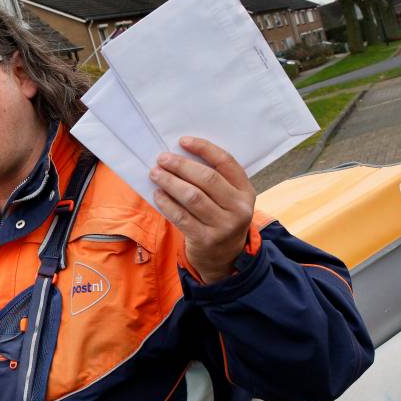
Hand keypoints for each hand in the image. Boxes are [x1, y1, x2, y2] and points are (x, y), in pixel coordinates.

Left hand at [150, 137, 255, 282]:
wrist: (225, 259)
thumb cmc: (221, 219)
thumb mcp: (228, 200)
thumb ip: (214, 181)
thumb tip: (179, 155)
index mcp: (246, 191)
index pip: (226, 162)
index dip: (204, 148)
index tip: (183, 141)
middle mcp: (239, 208)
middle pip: (207, 179)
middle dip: (181, 165)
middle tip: (162, 159)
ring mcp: (223, 226)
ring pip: (192, 197)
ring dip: (170, 182)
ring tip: (155, 173)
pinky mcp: (205, 239)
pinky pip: (181, 216)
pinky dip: (166, 203)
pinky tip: (157, 194)